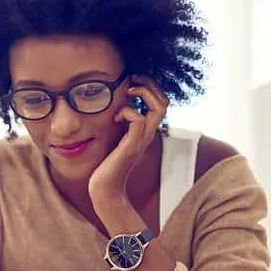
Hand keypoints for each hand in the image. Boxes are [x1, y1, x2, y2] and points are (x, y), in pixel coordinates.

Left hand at [88, 76, 169, 202]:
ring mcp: (141, 139)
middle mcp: (147, 134)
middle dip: (150, 84)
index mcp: (145, 131)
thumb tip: (116, 107)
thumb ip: (120, 125)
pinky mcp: (131, 145)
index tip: (132, 84)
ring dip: (143, 93)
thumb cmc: (107, 165)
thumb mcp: (115, 139)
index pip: (161, 103)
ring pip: (159, 107)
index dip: (150, 87)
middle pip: (165, 101)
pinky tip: (115, 118)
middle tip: (132, 81)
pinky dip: (127, 110)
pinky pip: (138, 119)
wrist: (105, 189)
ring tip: (128, 93)